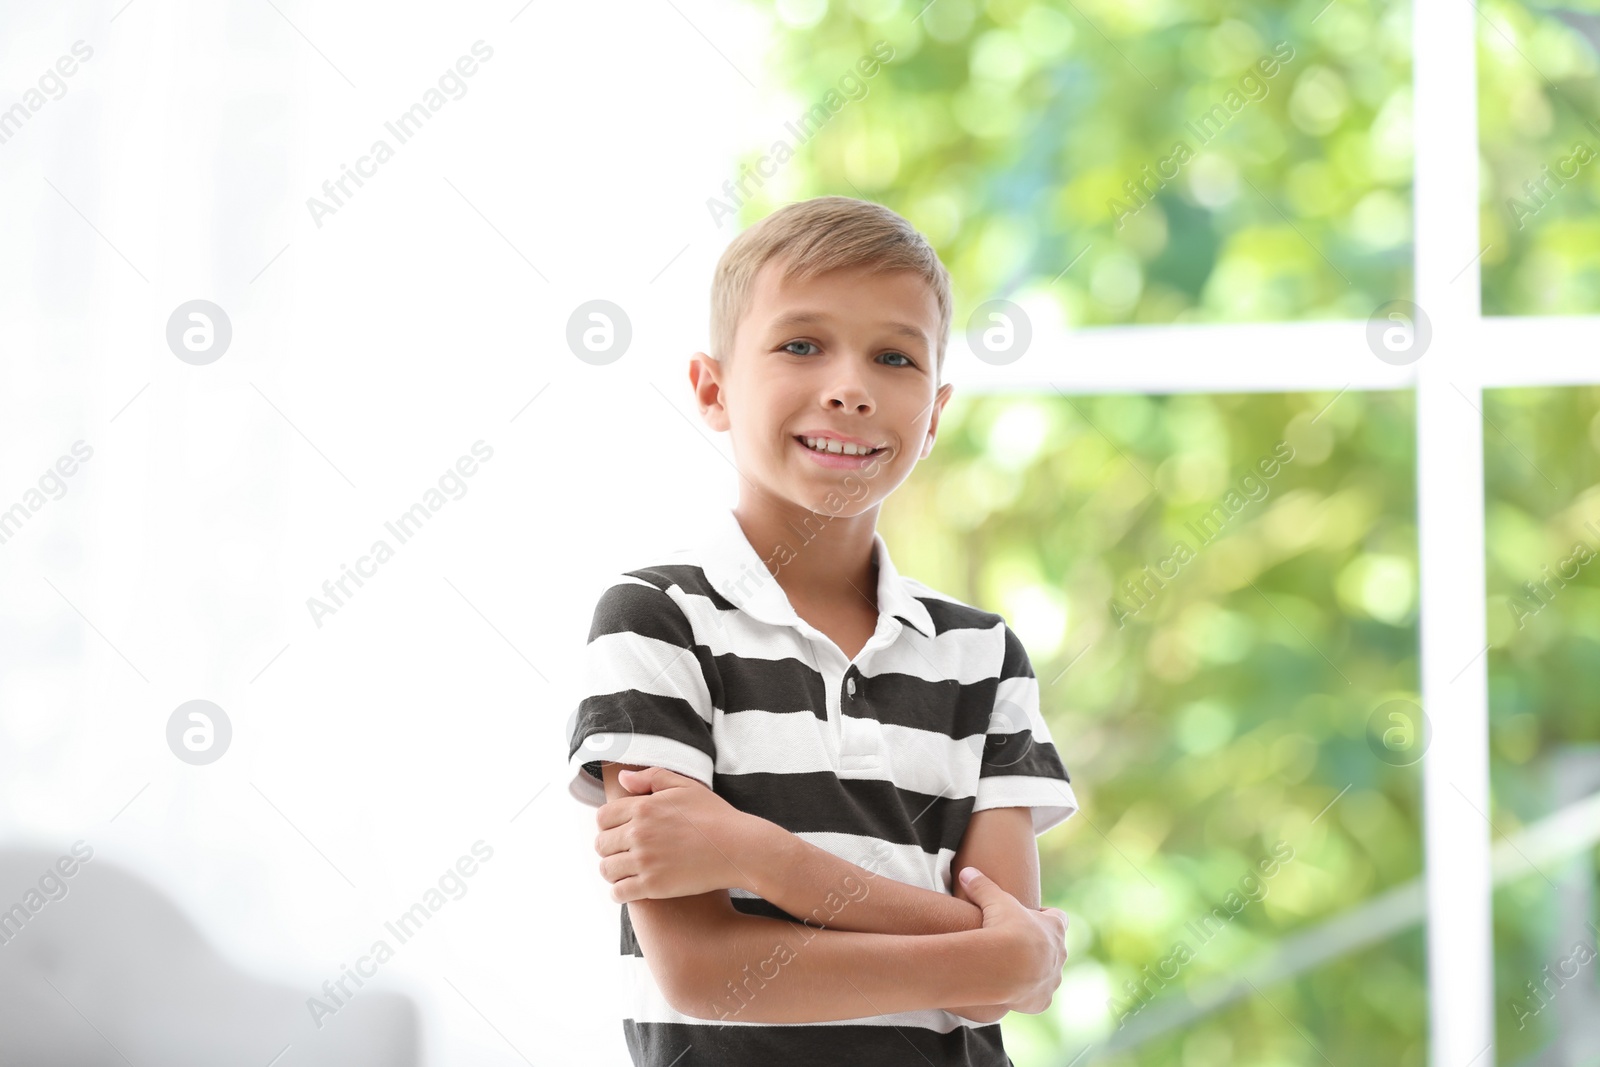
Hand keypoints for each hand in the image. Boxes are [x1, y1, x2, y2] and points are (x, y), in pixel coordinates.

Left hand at [595, 767, 763, 902]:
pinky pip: (619, 892)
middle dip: (609, 847)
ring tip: (625, 870)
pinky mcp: (653, 886)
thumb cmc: (714, 815)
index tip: (619, 831)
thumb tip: (623, 778)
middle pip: (601, 844)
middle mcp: (639, 833)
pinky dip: (619, 892)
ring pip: (607, 869)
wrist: (738, 848)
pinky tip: (629, 888)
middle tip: (623, 851)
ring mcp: (645, 861)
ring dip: (612, 870)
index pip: (603, 817)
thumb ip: (651, 778)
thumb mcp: (684, 786)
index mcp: (643, 807)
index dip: (609, 824)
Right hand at [959, 866, 1068, 1014]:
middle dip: (1039, 946)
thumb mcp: (993, 900)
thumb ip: (981, 885)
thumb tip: (966, 872)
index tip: (1028, 917)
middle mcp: (1059, 954)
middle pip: (1055, 947)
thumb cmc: (1004, 928)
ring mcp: (1052, 979)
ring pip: (1049, 974)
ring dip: (1035, 971)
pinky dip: (1028, 994)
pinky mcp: (1042, 1000)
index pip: (1058, 918)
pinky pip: (1039, 998)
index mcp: (1054, 928)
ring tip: (1012, 970)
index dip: (1045, 917)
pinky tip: (1012, 991)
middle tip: (1016, 945)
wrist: (1004, 967)